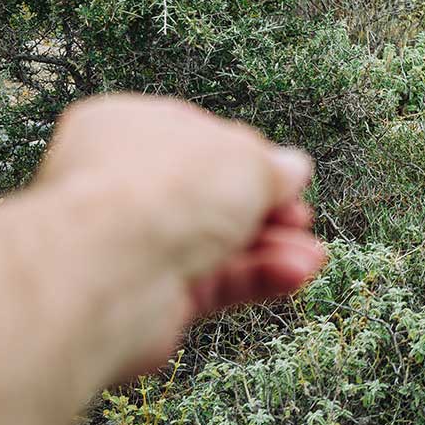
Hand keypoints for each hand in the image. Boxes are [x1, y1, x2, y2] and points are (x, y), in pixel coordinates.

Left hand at [30, 94, 327, 374]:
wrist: (114, 270)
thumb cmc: (161, 191)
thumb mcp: (244, 158)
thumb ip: (270, 166)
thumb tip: (292, 168)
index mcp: (126, 128)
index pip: (197, 138)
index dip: (246, 155)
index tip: (283, 172)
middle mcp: (123, 186)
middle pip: (209, 197)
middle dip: (264, 209)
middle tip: (298, 215)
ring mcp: (135, 244)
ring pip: (216, 244)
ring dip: (269, 249)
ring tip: (311, 256)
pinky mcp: (150, 297)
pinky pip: (214, 283)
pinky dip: (256, 279)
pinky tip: (295, 274)